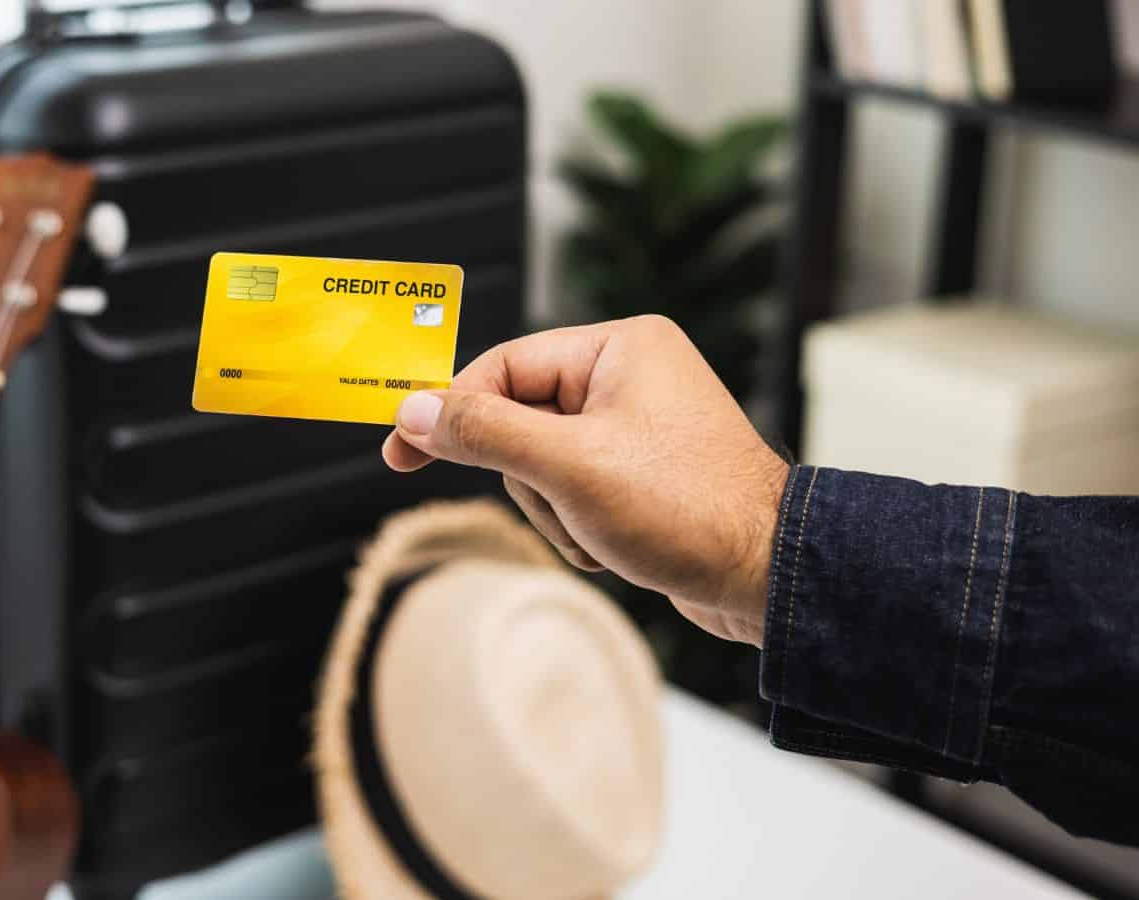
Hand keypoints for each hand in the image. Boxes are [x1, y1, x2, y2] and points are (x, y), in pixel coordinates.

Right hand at [382, 316, 788, 646]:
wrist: (769, 578)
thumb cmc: (688, 509)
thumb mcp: (570, 467)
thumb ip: (485, 432)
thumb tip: (414, 411)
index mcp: (620, 347)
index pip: (503, 367)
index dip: (450, 410)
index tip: (400, 450)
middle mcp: (629, 377)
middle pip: (517, 420)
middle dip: (530, 478)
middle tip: (566, 505)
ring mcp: (635, 428)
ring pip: (538, 466)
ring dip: (555, 512)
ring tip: (602, 531)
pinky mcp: (639, 474)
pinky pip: (570, 493)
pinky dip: (578, 527)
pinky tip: (616, 546)